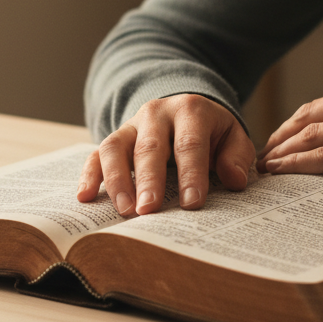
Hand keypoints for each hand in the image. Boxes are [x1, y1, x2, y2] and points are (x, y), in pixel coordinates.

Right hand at [77, 94, 254, 216]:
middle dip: (149, 180)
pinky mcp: (115, 138)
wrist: (187, 110)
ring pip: (117, 147)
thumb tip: (235, 179)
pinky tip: (85, 197)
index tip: (192, 204)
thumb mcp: (233, 137)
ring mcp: (132, 125)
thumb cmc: (212, 132)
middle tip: (149, 210)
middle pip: (150, 146)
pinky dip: (89, 174)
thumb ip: (237, 156)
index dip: (191, 174)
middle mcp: (157, 113)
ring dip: (117, 179)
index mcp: (191, 111)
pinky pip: (97, 153)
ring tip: (124, 211)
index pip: (190, 143)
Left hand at [256, 78, 322, 185]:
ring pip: (313, 136)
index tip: (275, 140)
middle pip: (309, 117)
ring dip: (285, 152)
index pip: (319, 105)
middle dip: (281, 138)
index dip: (291, 124)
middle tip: (263, 155)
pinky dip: (300, 164)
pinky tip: (285, 172)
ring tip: (268, 167)